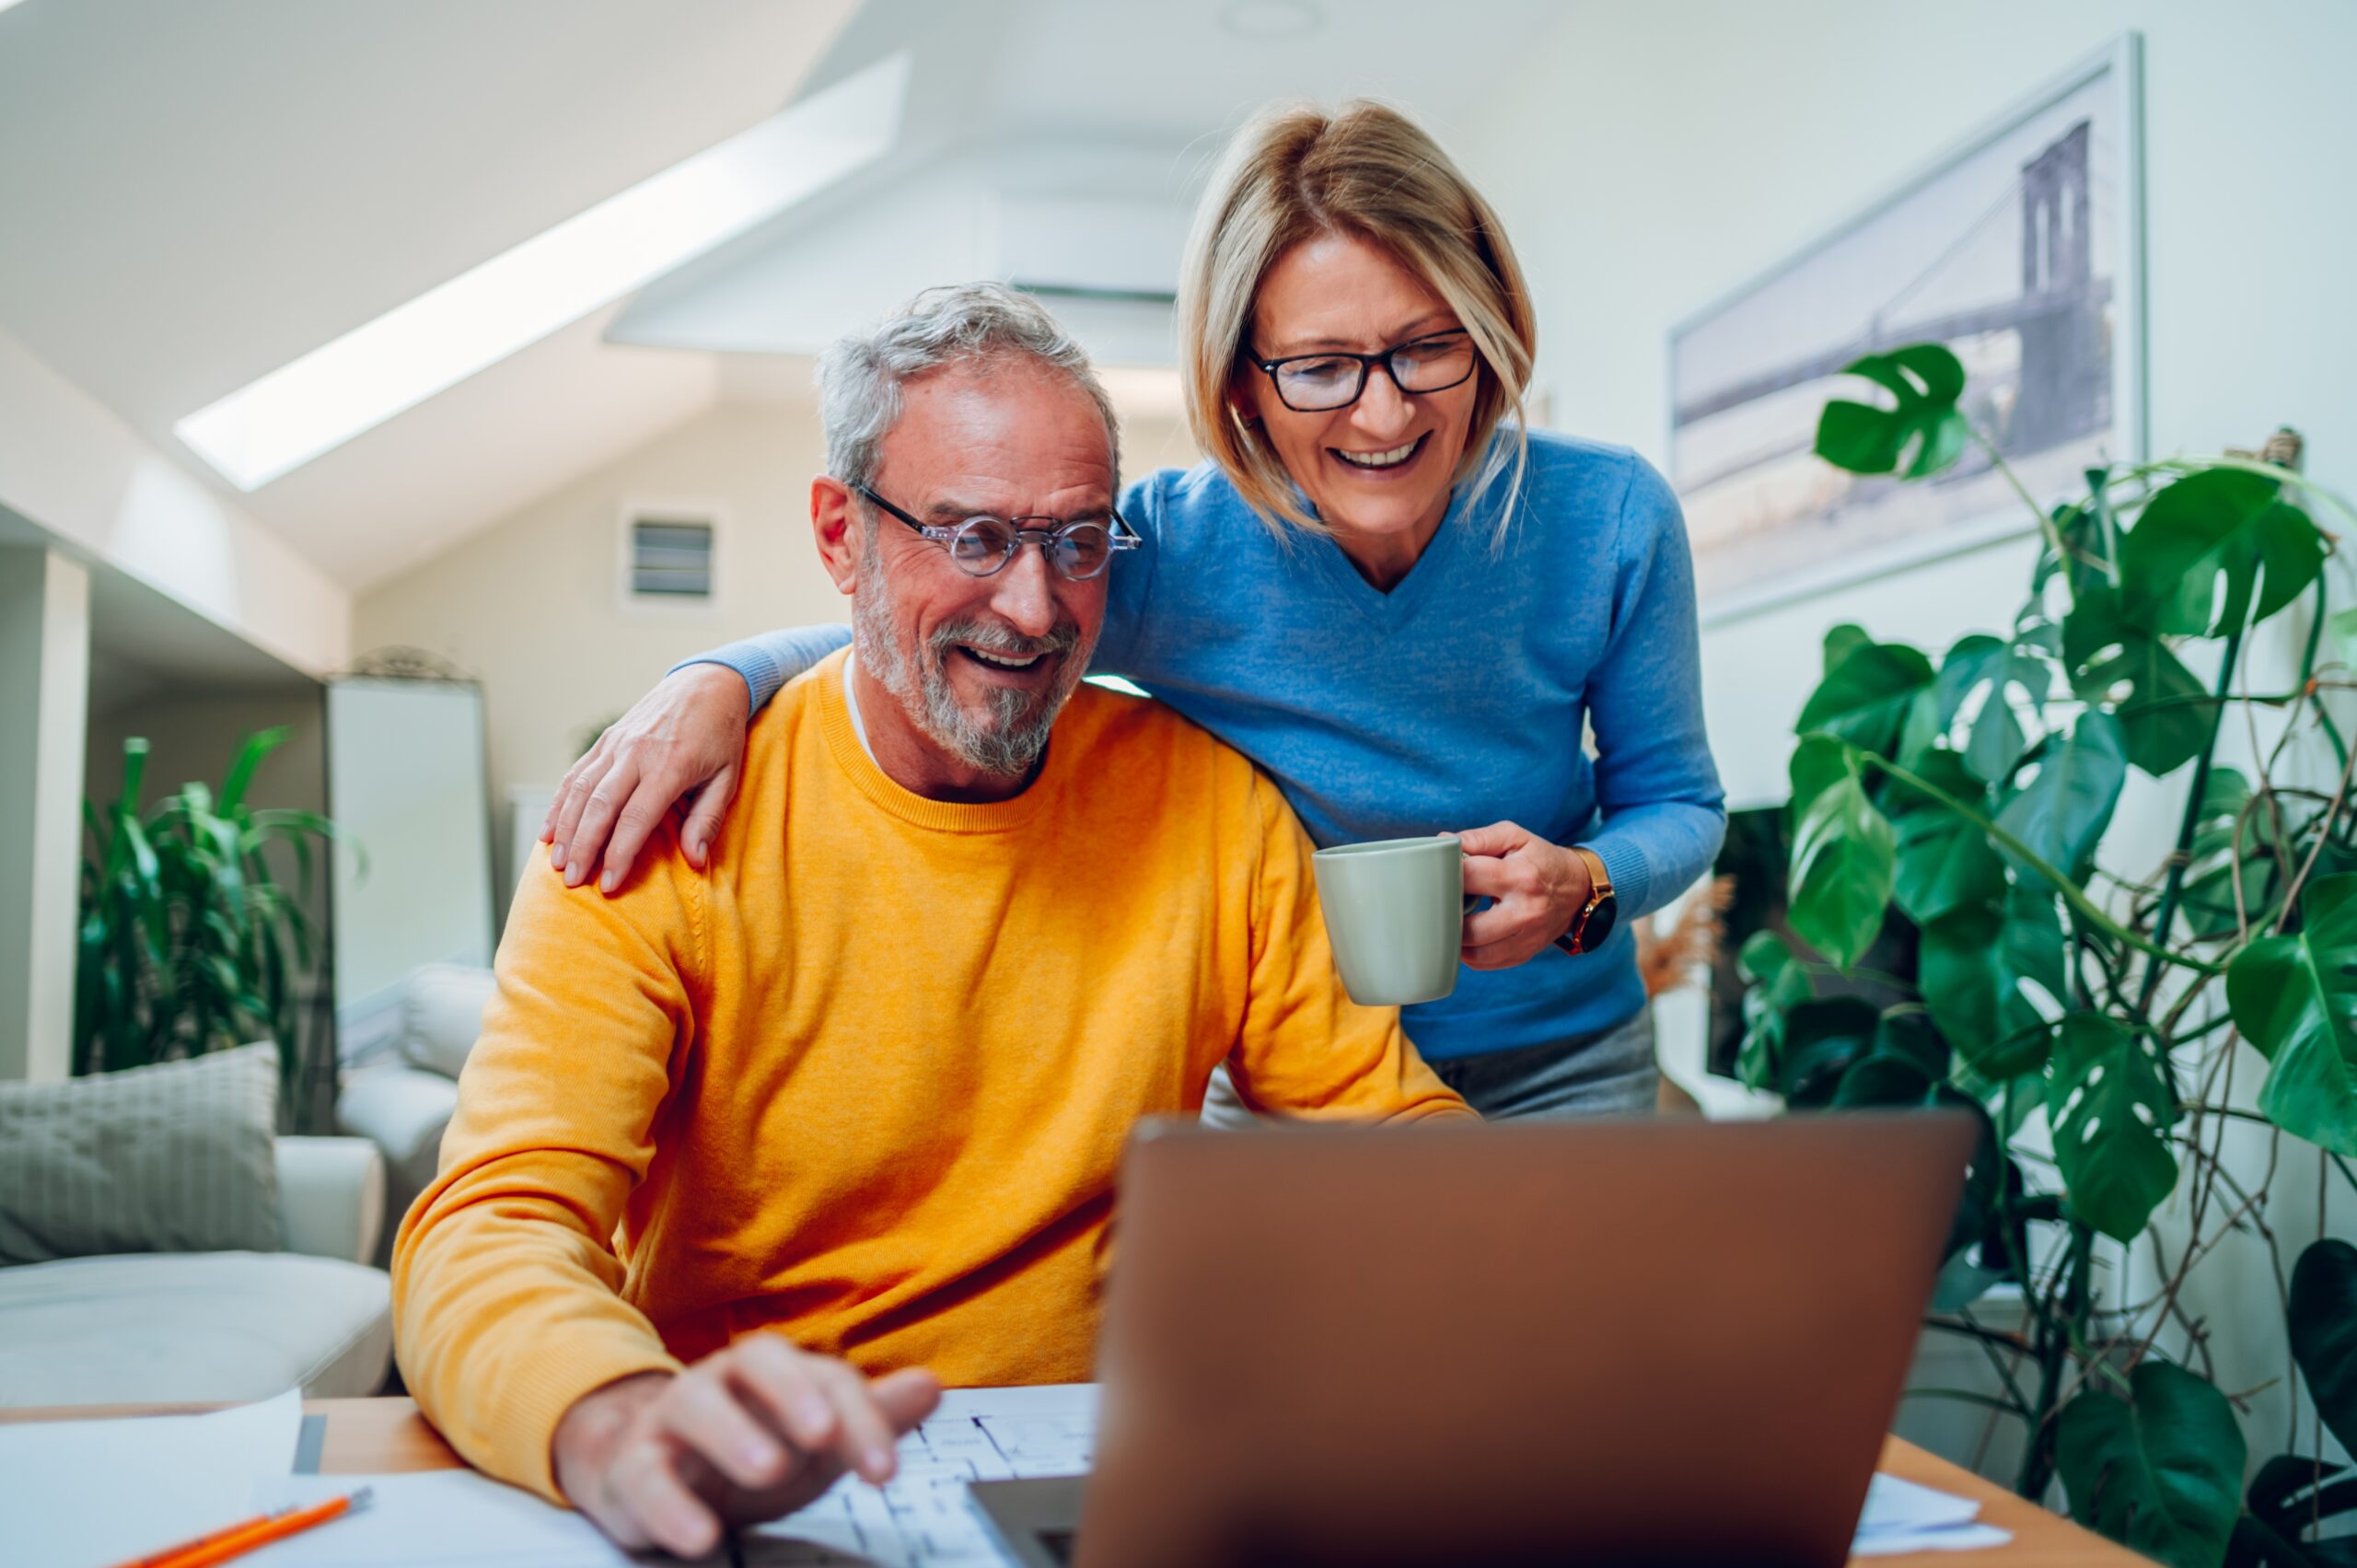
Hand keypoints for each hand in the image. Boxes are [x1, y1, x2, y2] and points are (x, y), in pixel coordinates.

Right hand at [545, 664, 749, 891]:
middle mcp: (637, 752)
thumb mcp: (728, 777)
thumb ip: (708, 819)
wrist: (707, 684)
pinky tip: (548, 830)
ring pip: (581, 789)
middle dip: (583, 846)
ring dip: (565, 828)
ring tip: (556, 863)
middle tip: (572, 880)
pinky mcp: (606, 738)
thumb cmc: (721, 735)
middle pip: (600, 805)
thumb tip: (693, 860)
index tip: (609, 884)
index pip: (636, 818)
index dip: (619, 854)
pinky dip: (558, 802)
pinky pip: (576, 773)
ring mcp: (617, 743)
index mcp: (670, 765)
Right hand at [551, 1339, 940, 1558]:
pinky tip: (702, 1536)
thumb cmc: (751, 1449)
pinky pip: (645, 1475)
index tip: (886, 1472)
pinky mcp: (633, 1465)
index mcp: (774, 1370)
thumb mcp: (816, 1441)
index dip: (860, 1419)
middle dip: (793, 1393)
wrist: (652, 1471)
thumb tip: (931, 1387)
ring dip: (733, 1436)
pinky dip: (671, 1506)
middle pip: (756, 1361)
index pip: (825, 1377)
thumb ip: (870, 1417)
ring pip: (695, 1405)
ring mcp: (672, 1417)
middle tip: (823, 1436)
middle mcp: (723, 1380)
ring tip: (769, 1472)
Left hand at [1454, 821, 1590, 970]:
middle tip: (1444, 903)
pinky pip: (1485, 963)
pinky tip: (1467, 936)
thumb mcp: (1515, 837)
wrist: (1577, 889)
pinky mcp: (1524, 953)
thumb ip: (1478, 838)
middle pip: (1469, 928)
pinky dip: (1469, 953)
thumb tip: (1442, 843)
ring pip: (1475, 953)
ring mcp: (1526, 938)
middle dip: (1449, 914)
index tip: (1442, 872)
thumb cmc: (1539, 860)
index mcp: (1519, 877)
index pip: (1468, 878)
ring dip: (1457, 939)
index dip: (1447, 873)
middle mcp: (1524, 912)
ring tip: (1453, 920)